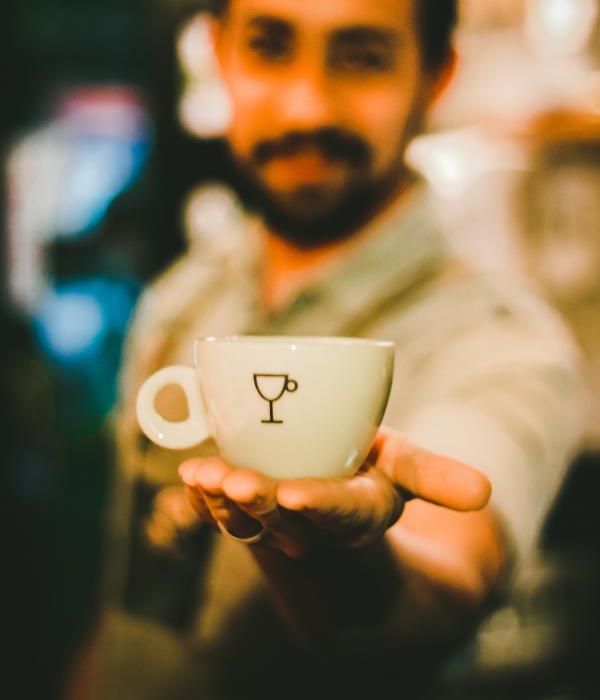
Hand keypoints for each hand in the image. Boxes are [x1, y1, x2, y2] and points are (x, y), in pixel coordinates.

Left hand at [178, 426, 490, 558]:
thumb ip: (436, 476)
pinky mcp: (249, 521)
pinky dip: (206, 500)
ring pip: (249, 523)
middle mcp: (318, 529)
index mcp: (362, 514)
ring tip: (202, 477)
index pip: (343, 513)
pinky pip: (225, 517)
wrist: (334, 524)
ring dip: (223, 502)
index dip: (321, 504)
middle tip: (235, 482)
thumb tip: (485, 492)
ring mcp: (279, 529)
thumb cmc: (371, 480)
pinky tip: (189, 479)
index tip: (296, 495)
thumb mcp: (405, 471)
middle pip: (288, 521)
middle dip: (261, 502)